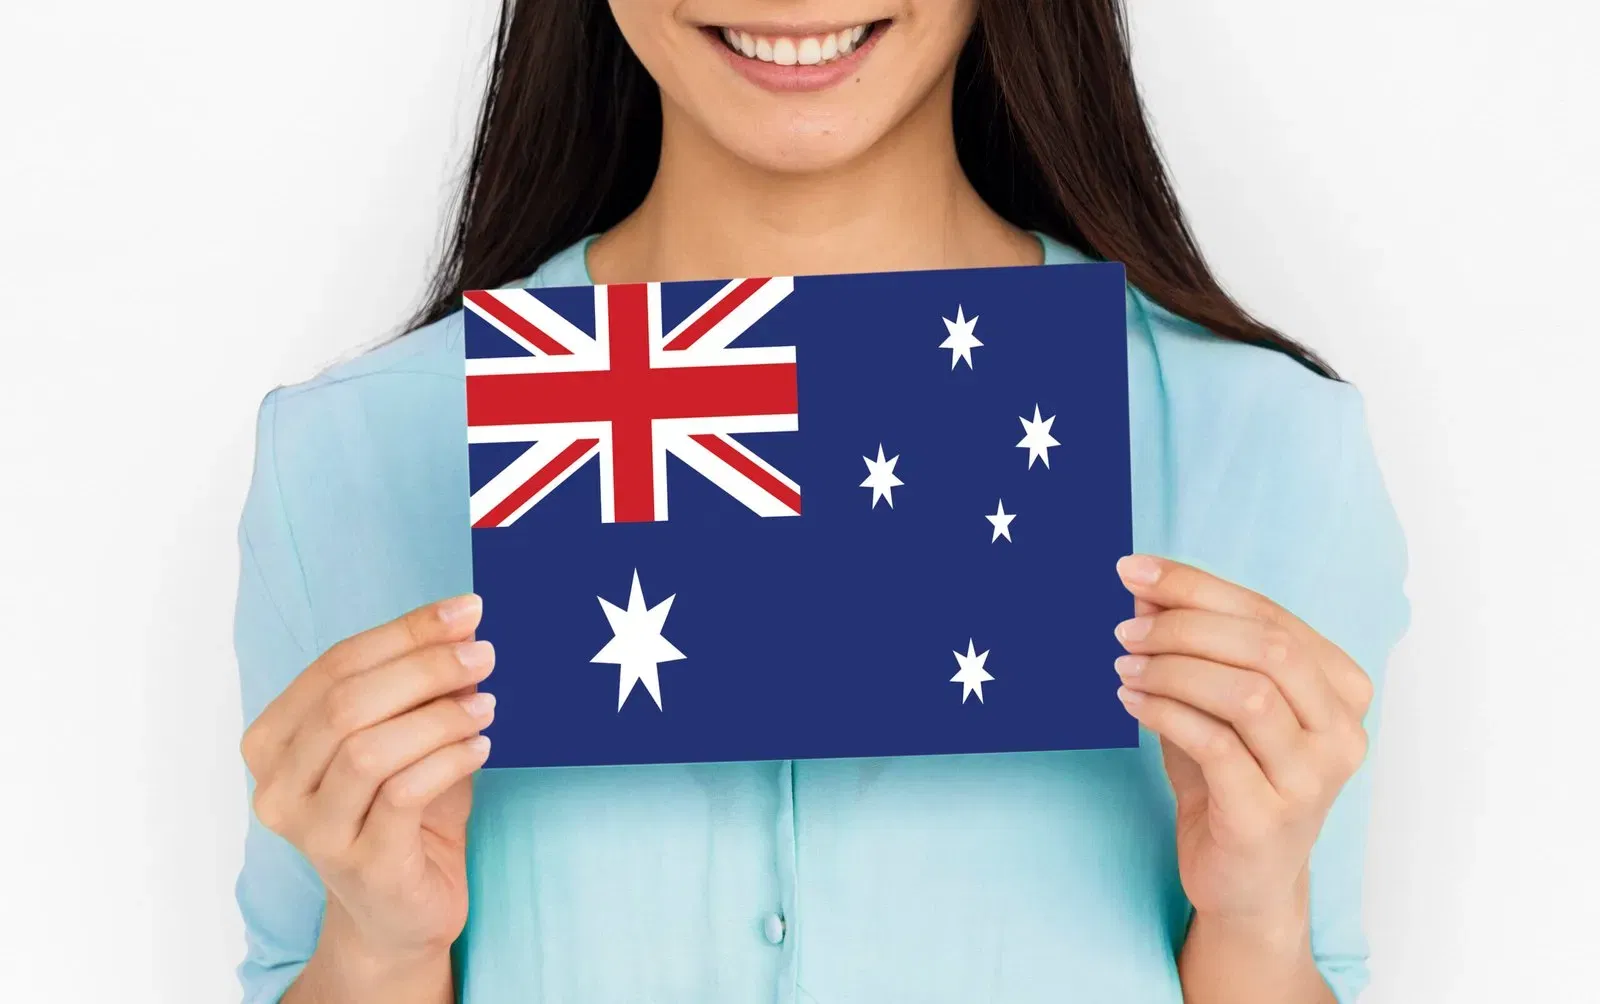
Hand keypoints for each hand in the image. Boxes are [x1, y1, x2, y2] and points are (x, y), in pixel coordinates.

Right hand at [241, 594, 495, 976]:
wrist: (400, 912)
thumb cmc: (401, 815)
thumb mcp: (408, 738)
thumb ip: (421, 690)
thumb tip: (463, 631)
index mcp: (275, 741)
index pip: (335, 665)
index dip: (405, 631)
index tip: (467, 610)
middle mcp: (280, 787)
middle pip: (346, 702)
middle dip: (424, 667)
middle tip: (484, 655)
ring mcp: (314, 831)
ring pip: (368, 749)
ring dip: (439, 716)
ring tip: (488, 706)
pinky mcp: (360, 864)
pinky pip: (402, 794)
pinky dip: (448, 760)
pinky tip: (481, 748)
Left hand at [1111, 555, 1372, 938]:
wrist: (1243, 880)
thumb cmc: (1229, 779)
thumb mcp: (1210, 700)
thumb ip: (1191, 643)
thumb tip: (1144, 585)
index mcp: (1341, 688)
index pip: (1270, 615)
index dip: (1197, 586)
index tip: (1134, 571)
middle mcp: (1342, 731)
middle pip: (1267, 647)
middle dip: (1185, 626)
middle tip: (1125, 630)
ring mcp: (1313, 778)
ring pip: (1247, 693)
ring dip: (1173, 669)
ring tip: (1124, 668)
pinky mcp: (1269, 816)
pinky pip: (1216, 745)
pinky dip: (1165, 713)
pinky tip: (1131, 702)